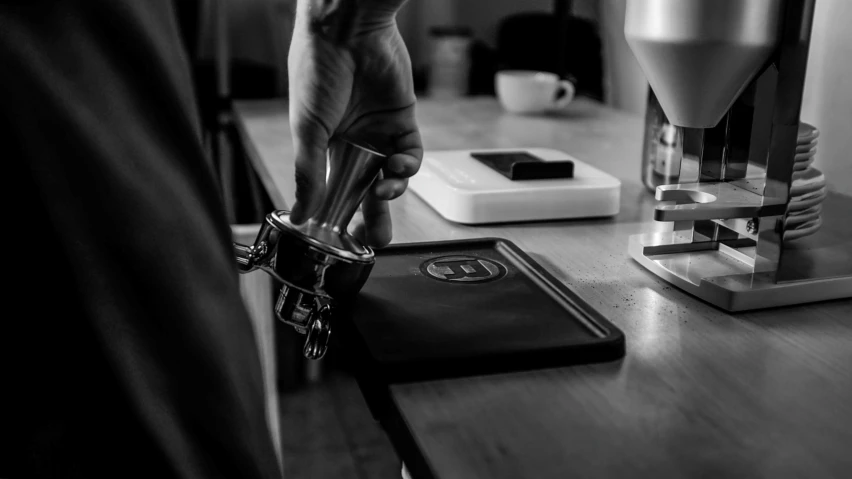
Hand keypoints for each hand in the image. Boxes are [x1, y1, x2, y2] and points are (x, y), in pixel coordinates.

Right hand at [288, 0, 421, 246]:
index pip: (334, 189)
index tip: (344, 239)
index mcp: (323, 146)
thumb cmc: (316, 72)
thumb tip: (300, 214)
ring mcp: (379, 132)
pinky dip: (407, 166)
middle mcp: (353, 142)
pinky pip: (410, 153)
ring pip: (391, 175)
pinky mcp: (403, 120)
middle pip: (366, 189)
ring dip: (391, 190)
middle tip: (376, 239)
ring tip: (385, 192)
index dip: (340, 214)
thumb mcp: (307, 129)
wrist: (346, 31)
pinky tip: (398, 166)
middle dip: (374, 217)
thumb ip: (309, 173)